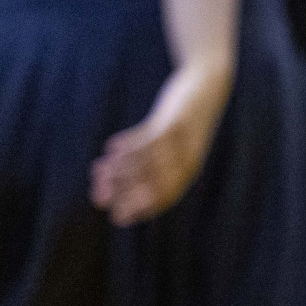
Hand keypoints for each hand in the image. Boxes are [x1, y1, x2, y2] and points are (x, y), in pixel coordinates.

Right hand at [90, 60, 233, 226]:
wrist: (207, 87)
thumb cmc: (185, 120)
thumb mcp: (172, 144)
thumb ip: (151, 161)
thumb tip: (118, 178)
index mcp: (188, 170)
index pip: (165, 198)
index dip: (140, 209)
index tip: (117, 219)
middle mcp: (188, 160)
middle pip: (155, 184)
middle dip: (125, 193)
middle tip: (98, 199)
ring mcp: (183, 142)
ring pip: (149, 163)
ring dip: (121, 170)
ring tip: (97, 173)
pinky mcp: (176, 121)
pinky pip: (151, 138)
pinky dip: (130, 145)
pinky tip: (110, 148)